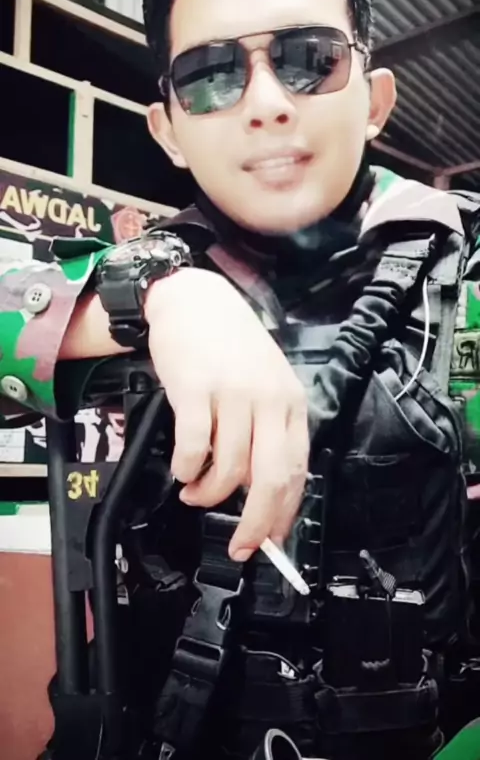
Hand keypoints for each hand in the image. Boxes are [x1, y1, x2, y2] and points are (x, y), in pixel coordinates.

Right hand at [145, 268, 309, 560]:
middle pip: (270, 480)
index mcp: (291, 403)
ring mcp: (233, 394)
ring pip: (229, 469)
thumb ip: (267, 432)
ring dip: (208, 495)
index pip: (297, 472)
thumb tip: (259, 490)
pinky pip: (194, 447)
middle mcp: (269, 400)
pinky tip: (183, 471)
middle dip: (256, 525)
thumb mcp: (264, 385)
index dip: (283, 515)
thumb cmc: (230, 347)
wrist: (194, 300)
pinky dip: (187, 470)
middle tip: (241, 547)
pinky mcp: (197, 389)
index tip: (269, 542)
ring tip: (195, 493)